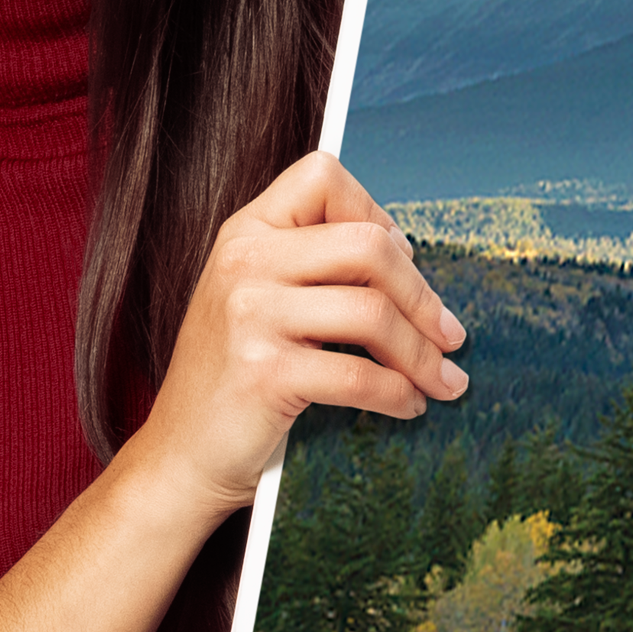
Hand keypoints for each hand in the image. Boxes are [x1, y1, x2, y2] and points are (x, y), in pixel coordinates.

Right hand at [128, 151, 465, 518]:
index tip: (404, 261)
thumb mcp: (258, 300)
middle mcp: (243, 262)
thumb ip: (312, 266)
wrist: (181, 453)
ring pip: (373, 313)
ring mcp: (249, 315)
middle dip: (423, 296)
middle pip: (368, 246)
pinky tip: (408, 405)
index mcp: (245, 233)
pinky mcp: (264, 373)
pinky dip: (399, 395)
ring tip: (443, 379)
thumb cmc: (234, 379)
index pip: (323, 178)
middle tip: (451, 336)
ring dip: (423, 354)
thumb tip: (406, 255)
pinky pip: (360, 377)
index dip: (376, 214)